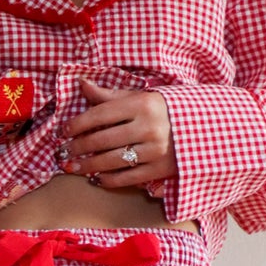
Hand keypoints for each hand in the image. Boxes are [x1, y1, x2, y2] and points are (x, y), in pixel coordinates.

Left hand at [60, 77, 176, 189]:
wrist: (204, 128)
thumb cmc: (166, 110)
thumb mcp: (142, 97)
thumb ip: (111, 95)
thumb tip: (82, 85)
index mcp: (142, 103)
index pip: (101, 114)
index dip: (78, 123)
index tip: (63, 131)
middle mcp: (148, 127)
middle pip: (102, 140)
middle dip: (78, 148)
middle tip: (61, 153)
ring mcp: (155, 150)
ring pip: (112, 161)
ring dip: (88, 166)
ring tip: (71, 167)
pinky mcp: (160, 169)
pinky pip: (128, 178)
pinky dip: (109, 180)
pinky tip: (96, 179)